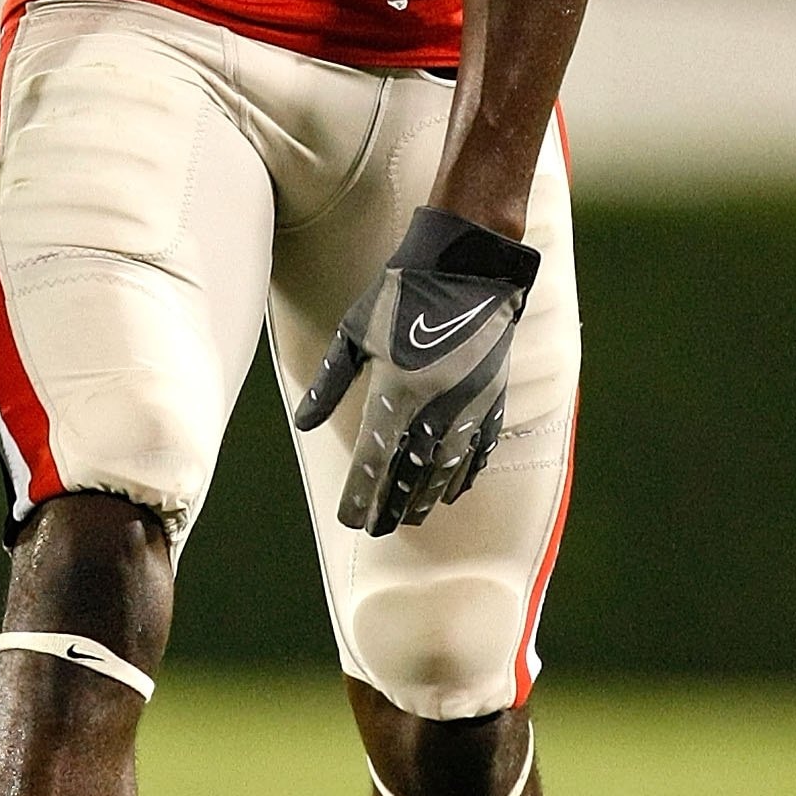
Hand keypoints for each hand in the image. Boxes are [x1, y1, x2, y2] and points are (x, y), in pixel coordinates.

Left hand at [292, 206, 539, 536]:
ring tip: (412, 518)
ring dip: (426, 499)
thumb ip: (329, 382)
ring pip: (445, 470)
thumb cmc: (402, 295)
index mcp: (396, 393)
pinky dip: (464, 475)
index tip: (351, 519)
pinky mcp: (492, 400)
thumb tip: (302, 424)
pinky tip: (453, 492)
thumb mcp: (355, 333)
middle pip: (410, 475)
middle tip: (378, 528)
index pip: (373, 462)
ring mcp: (468, 408)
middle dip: (392, 506)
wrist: (468, 267)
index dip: (361, 496)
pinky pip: (479, 451)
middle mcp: (433, 409)